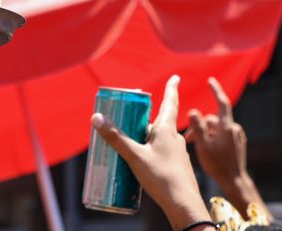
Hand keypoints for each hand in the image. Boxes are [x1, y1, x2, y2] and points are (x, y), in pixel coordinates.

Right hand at [92, 76, 210, 229]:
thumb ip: (116, 138)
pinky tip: (139, 163)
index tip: (176, 76)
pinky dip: (149, 151)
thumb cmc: (162, 178)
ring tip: (127, 144)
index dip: (172, 88)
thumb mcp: (134, 156)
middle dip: (142, 119)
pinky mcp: (175, 166)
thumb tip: (97, 118)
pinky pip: (160, 152)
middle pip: (156, 122)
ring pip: (157, 138)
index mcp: (166, 129)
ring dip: (144, 137)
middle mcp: (174, 138)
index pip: (170, 102)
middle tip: (127, 119)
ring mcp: (176, 152)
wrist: (184, 205)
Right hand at [185, 77, 267, 218]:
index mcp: (226, 128)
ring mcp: (236, 136)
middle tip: (186, 138)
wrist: (235, 182)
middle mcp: (234, 129)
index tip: (210, 80)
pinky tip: (206, 148)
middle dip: (199, 125)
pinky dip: (212, 137)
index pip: (222, 103)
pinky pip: (221, 134)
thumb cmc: (218, 166)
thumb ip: (197, 128)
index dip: (216, 90)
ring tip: (194, 145)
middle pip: (212, 119)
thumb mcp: (203, 146)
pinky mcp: (237, 143)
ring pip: (216, 127)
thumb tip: (193, 111)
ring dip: (204, 132)